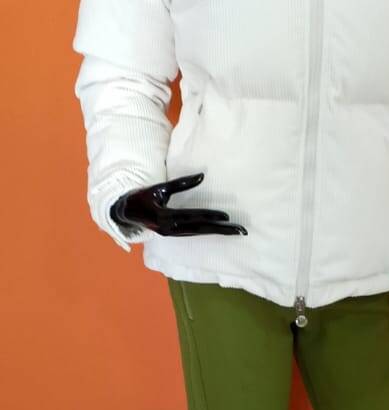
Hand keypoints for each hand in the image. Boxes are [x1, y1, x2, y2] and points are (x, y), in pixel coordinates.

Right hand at [109, 173, 247, 237]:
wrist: (125, 212)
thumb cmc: (142, 197)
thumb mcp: (160, 188)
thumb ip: (181, 183)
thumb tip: (203, 175)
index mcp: (165, 217)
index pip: (193, 216)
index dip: (210, 215)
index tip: (227, 216)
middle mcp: (170, 229)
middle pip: (200, 229)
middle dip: (222, 230)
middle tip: (241, 230)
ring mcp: (171, 234)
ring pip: (199, 233)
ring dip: (218, 232)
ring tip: (235, 231)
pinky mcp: (173, 234)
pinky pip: (193, 233)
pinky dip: (207, 231)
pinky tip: (219, 230)